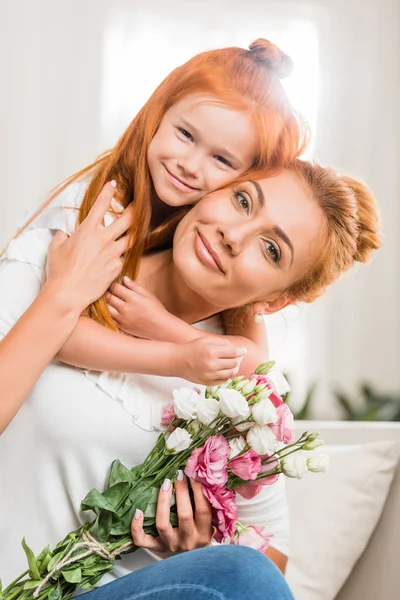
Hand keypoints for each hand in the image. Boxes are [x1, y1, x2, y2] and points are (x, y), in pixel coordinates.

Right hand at [45, 182, 133, 312]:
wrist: (68, 293)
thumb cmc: (59, 270)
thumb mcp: (56, 246)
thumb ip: (64, 235)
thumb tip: (67, 233)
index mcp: (88, 229)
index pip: (101, 205)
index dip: (108, 192)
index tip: (114, 184)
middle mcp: (104, 239)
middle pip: (128, 220)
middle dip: (135, 210)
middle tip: (140, 205)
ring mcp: (113, 253)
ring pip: (130, 240)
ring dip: (133, 234)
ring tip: (136, 231)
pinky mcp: (117, 267)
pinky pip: (122, 258)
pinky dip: (120, 257)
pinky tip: (116, 259)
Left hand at [106, 277, 170, 337]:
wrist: (161, 327)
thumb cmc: (156, 309)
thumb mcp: (148, 295)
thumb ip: (135, 286)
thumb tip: (124, 278)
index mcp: (132, 298)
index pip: (116, 288)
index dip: (113, 285)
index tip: (114, 284)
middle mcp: (125, 309)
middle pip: (109, 298)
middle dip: (109, 293)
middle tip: (111, 292)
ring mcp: (122, 319)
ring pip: (107, 309)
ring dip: (108, 304)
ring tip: (112, 302)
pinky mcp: (122, 327)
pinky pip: (111, 319)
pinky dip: (111, 314)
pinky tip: (116, 311)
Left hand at [131, 472, 213, 552]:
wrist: (192, 562)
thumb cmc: (200, 536)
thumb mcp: (210, 524)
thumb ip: (208, 505)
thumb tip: (202, 477)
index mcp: (204, 533)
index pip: (203, 510)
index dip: (198, 490)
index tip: (193, 474)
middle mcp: (188, 540)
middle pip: (184, 515)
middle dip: (181, 491)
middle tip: (179, 475)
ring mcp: (171, 545)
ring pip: (163, 524)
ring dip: (163, 502)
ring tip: (165, 485)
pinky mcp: (156, 548)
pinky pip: (142, 540)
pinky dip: (137, 526)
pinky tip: (138, 511)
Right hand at [174, 337, 245, 385]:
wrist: (177, 361)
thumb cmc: (192, 348)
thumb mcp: (206, 340)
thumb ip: (222, 343)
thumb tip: (237, 349)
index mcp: (211, 351)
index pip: (234, 353)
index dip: (241, 351)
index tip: (244, 351)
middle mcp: (211, 364)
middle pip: (234, 364)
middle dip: (239, 359)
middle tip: (238, 357)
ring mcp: (209, 375)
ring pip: (231, 373)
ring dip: (235, 368)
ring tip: (233, 364)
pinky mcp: (207, 383)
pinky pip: (224, 380)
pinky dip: (228, 375)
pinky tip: (226, 370)